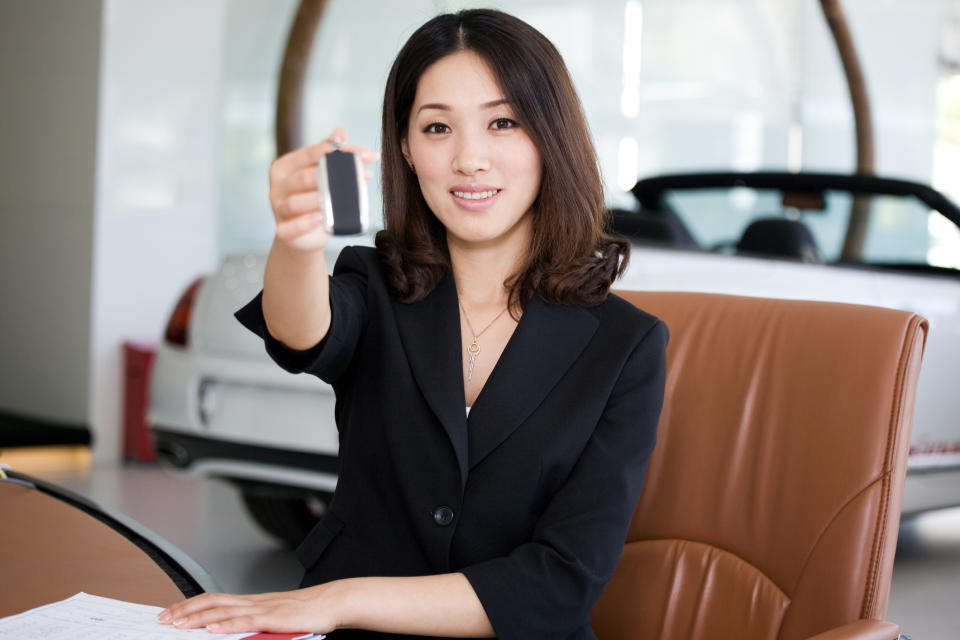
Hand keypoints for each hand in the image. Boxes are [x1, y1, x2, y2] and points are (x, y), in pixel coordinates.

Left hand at [157, 584, 341, 633]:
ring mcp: (263, 608)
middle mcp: (253, 601)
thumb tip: (227, 633)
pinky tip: (213, 630)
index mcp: (251, 602)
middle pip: (212, 602)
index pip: (213, 600)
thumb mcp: (273, 619)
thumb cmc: (306, 613)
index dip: (190, 606)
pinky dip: (227, 625)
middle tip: (162, 619)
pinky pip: (246, 621)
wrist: (331, 603)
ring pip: (224, 610)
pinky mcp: (274, 618)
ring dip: (198, 618)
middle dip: (185, 610)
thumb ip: (251, 624)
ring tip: (178, 624)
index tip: (170, 613)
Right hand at [268, 126, 378, 252]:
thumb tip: (340, 130)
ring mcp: (278, 209)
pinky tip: (320, 219)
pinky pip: (292, 227)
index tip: (368, 155)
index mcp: (286, 166)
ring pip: (296, 202)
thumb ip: (328, 154)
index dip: (339, 151)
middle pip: (304, 177)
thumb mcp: (320, 175)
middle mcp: (278, 185)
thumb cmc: (313, 200)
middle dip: (334, 175)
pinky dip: (306, 223)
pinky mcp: (283, 231)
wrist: (302, 236)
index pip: (312, 153)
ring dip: (318, 200)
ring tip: (338, 199)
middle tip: (361, 176)